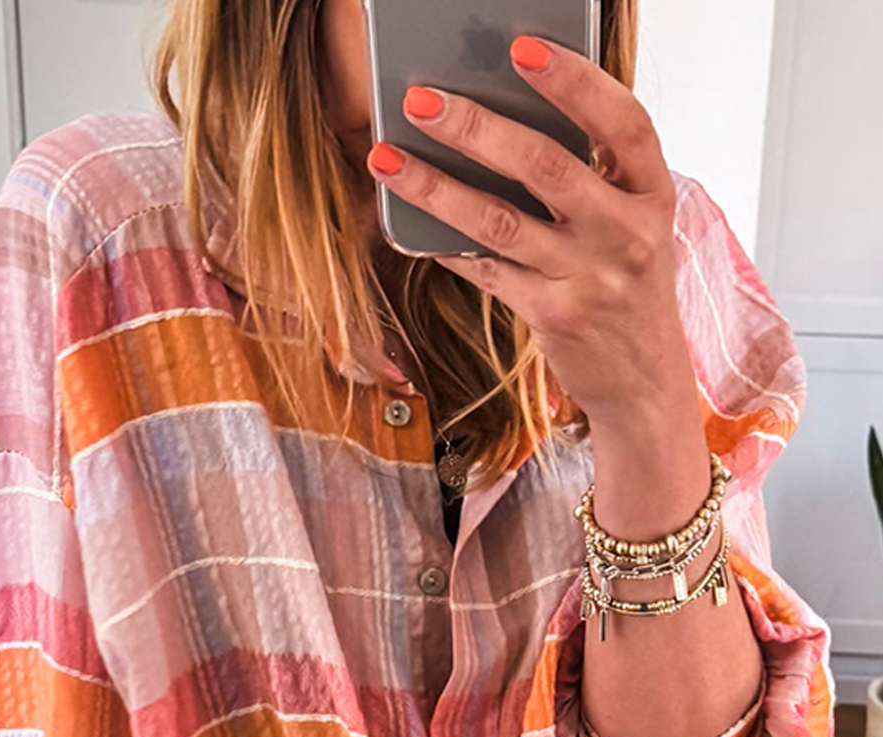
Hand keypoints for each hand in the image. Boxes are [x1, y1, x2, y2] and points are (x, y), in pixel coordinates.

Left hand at [365, 35, 694, 430]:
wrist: (646, 382)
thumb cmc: (629, 287)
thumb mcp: (633, 226)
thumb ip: (593, 178)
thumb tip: (506, 120)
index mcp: (654, 194)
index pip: (623, 122)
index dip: (575, 81)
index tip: (523, 47)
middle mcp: (628, 234)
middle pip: (546, 165)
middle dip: (476, 127)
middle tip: (422, 99)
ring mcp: (590, 279)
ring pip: (500, 220)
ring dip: (437, 186)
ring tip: (388, 158)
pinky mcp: (555, 317)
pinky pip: (487, 270)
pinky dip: (447, 245)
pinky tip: (413, 224)